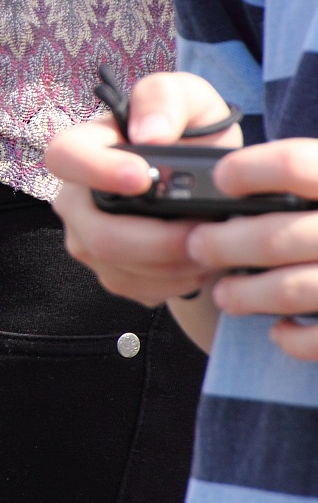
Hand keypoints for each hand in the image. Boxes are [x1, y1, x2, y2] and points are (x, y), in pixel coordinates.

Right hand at [45, 72, 241, 306]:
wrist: (206, 181)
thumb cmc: (189, 131)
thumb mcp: (187, 97)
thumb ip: (163, 97)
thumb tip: (149, 135)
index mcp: (83, 148)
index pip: (63, 157)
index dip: (96, 172)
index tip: (142, 179)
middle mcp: (74, 197)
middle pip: (96, 233)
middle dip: (157, 241)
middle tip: (204, 232)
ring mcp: (86, 237)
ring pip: (117, 266)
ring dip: (172, 263)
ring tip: (212, 244)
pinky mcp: (107, 270)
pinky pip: (133, 287)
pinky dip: (173, 281)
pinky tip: (197, 261)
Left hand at [191, 139, 317, 359]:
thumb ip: (304, 182)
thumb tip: (224, 186)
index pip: (295, 164)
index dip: (247, 170)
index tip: (222, 180)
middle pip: (275, 236)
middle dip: (223, 245)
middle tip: (199, 245)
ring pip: (289, 290)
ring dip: (244, 294)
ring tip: (225, 294)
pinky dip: (291, 338)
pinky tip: (279, 329)